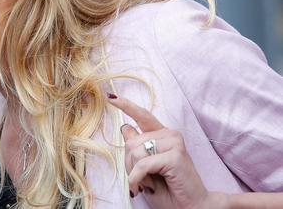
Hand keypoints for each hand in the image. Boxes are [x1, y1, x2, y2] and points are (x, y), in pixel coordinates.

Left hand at [107, 95, 227, 208]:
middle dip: (129, 164)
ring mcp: (174, 143)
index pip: (142, 116)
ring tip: (148, 183)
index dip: (126, 106)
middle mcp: (170, 135)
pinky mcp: (175, 155)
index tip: (111, 98)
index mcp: (163, 136)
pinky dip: (137, 178)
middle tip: (143, 179)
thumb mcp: (145, 167)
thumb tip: (126, 127)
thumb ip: (137, 147)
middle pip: (131, 142)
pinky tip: (143, 188)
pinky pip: (142, 164)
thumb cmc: (168, 190)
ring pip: (135, 152)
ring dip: (134, 173)